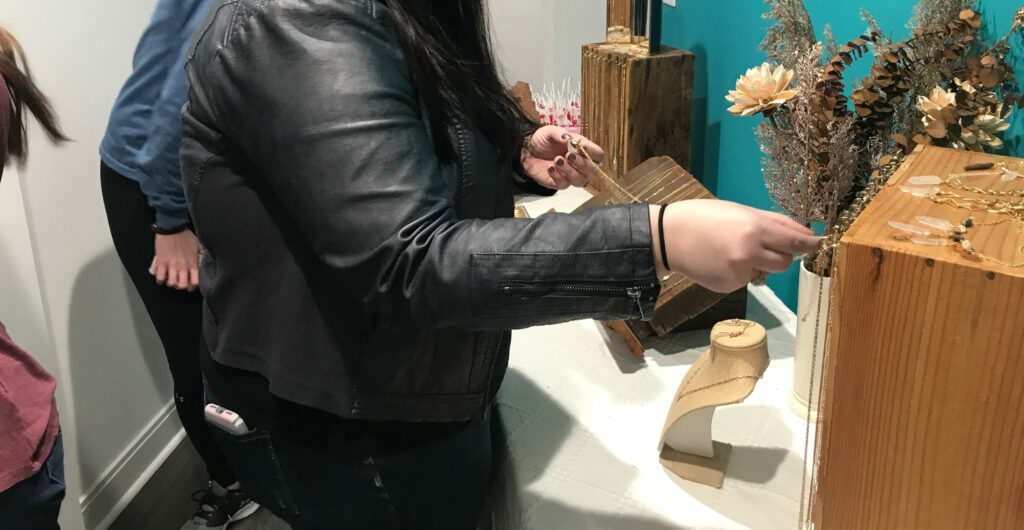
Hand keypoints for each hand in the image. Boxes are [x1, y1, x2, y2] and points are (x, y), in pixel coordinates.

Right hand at [150, 230, 200, 290]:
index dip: (192, 286)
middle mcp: (183, 266)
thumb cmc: (184, 234)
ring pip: (171, 283)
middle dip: (180, 286)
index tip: (190, 285)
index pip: (195, 281)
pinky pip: (160, 277)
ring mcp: (172, 264)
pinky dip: (160, 280)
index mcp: (193, 262)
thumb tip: (202, 261)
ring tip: (169, 280)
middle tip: (178, 283)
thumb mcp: (197, 246)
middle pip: (182, 285)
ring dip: (170, 283)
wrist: (172, 227)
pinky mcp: (162, 262)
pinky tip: (161, 277)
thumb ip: (199, 256)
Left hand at [521, 125, 605, 189]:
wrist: (526, 150)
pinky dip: (557, 176)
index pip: (598, 155)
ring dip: (570, 171)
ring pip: (580, 180)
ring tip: (557, 160)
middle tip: (569, 155)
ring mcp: (570, 175)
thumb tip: (569, 139)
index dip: (594, 153)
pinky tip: (550, 168)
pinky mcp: (559, 183)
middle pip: (592, 170)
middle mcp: (579, 164)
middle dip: (583, 164)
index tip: (583, 148)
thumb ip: (560, 134)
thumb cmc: (542, 140)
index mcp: (582, 150)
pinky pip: (564, 185)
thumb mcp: (550, 131)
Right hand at [650, 200, 819, 292]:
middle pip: (785, 262)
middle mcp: (749, 253)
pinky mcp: (729, 286)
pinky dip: (740, 272)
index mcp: (754, 229)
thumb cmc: (705, 217)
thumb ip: (774, 222)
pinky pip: (747, 280)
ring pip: (766, 272)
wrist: (668, 237)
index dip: (810, 244)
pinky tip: (722, 261)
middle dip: (780, 255)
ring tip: (734, 251)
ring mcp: (739, 273)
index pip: (794, 241)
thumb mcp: (741, 211)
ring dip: (759, 264)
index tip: (820, 245)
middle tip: (762, 244)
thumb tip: (805, 234)